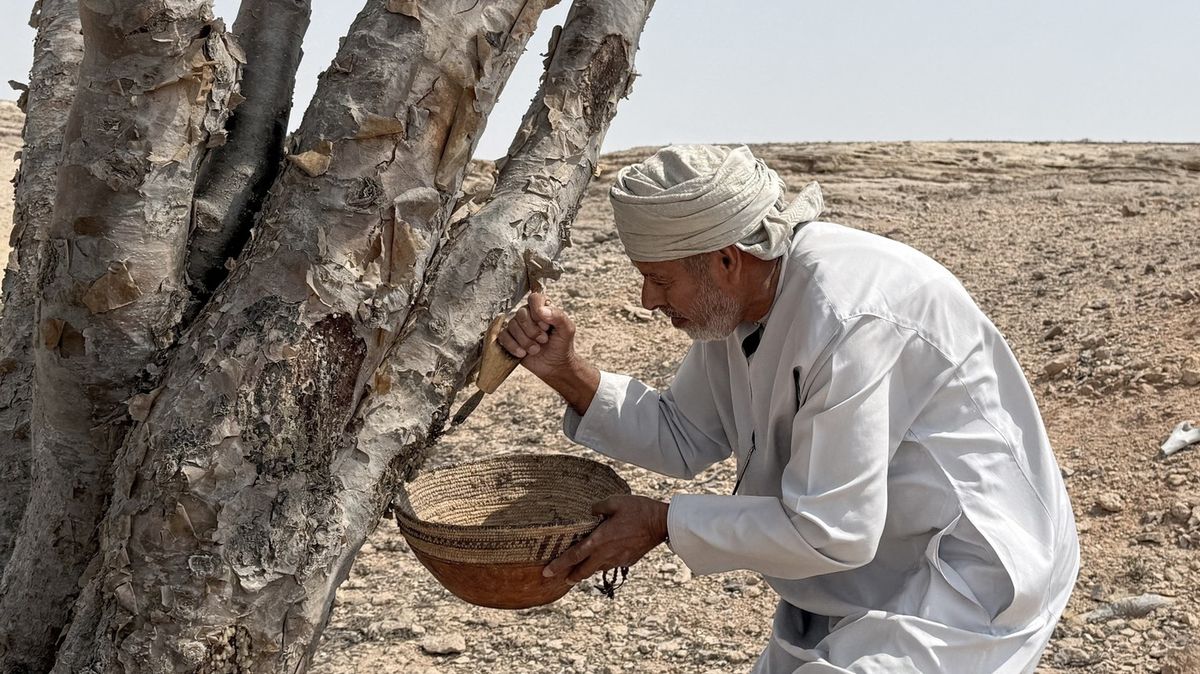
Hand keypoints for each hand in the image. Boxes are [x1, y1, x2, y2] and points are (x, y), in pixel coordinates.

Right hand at [498, 293, 599, 414]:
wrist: (555, 366)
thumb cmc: (562, 345)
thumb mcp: (567, 330)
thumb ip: (558, 316)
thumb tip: (542, 310)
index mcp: (542, 308)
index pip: (534, 298)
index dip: (538, 312)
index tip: (546, 326)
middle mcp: (528, 314)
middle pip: (521, 313)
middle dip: (532, 331)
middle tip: (543, 340)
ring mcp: (517, 326)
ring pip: (512, 326)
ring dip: (525, 341)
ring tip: (536, 349)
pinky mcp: (509, 338)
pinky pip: (503, 337)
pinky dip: (513, 346)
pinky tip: (523, 353)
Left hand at [543, 494, 668, 581]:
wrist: (661, 524)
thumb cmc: (638, 510)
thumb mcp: (615, 501)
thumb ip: (598, 507)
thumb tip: (590, 511)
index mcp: (599, 540)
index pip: (574, 556)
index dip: (559, 565)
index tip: (547, 572)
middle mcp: (606, 554)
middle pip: (583, 571)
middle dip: (570, 576)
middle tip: (560, 578)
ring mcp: (617, 559)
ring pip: (597, 569)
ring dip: (586, 570)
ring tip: (579, 569)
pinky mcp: (627, 561)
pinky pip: (610, 564)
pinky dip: (603, 563)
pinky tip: (603, 557)